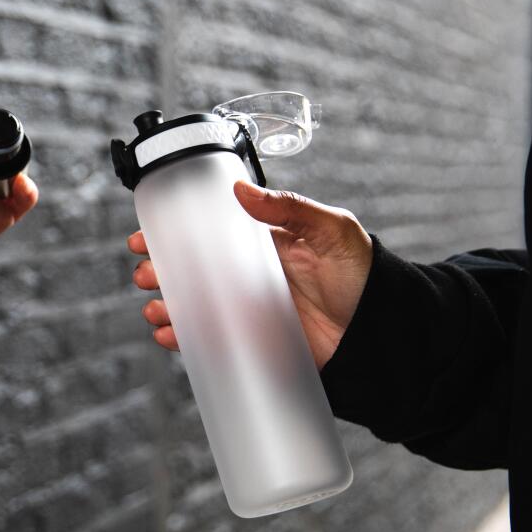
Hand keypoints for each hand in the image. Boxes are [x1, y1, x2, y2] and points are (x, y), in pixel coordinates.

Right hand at [129, 180, 372, 367]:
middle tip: (146, 275)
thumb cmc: (365, 276)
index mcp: (262, 244)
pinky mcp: (254, 342)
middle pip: (192, 272)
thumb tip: (240, 190)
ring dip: (168, 307)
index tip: (148, 236)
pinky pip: (211, 341)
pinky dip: (186, 340)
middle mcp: (248, 276)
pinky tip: (172, 336)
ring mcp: (248, 310)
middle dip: (160, 273)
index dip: (174, 234)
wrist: (385, 332)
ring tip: (157, 310)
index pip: (207, 234)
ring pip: (194, 307)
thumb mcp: (332, 230)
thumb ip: (289, 208)